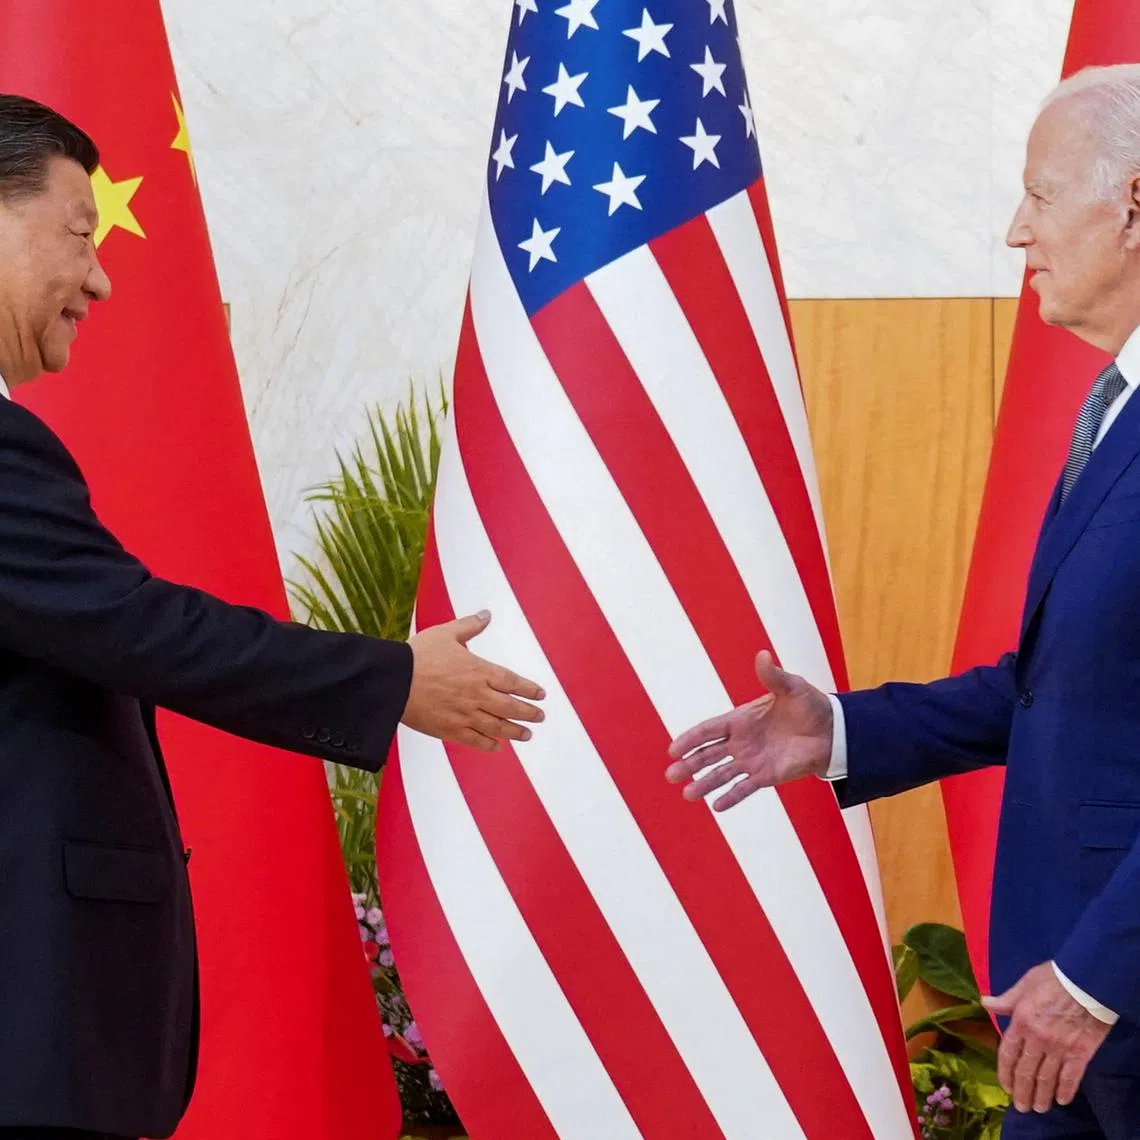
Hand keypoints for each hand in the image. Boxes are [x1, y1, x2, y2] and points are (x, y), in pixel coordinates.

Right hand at [403, 611, 544, 751]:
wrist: (394, 681)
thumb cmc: (418, 655)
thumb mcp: (446, 633)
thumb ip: (469, 626)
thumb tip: (486, 614)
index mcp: (478, 671)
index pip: (512, 682)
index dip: (529, 689)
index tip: (541, 695)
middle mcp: (477, 695)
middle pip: (511, 707)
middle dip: (529, 713)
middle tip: (540, 717)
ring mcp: (465, 715)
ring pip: (498, 727)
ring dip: (515, 732)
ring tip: (527, 735)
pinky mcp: (450, 730)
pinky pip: (476, 741)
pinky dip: (489, 745)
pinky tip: (497, 747)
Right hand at [664, 650, 832, 809]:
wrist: (832, 732)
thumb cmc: (809, 706)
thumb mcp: (792, 687)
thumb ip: (773, 676)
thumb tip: (763, 655)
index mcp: (740, 720)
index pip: (708, 730)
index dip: (690, 739)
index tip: (673, 749)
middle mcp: (740, 742)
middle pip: (708, 755)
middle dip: (689, 765)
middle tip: (671, 775)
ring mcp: (751, 761)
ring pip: (721, 774)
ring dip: (704, 784)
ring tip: (687, 795)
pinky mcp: (766, 776)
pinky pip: (745, 788)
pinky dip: (731, 797)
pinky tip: (717, 806)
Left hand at [984, 963, 1111, 1113]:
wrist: (1086, 982)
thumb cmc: (1053, 979)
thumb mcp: (1024, 984)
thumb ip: (1006, 1000)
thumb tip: (984, 1002)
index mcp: (1021, 1022)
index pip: (1008, 1054)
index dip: (1005, 1073)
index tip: (1006, 1087)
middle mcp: (1037, 1039)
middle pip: (1026, 1071)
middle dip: (1022, 1092)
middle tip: (1021, 1107)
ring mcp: (1059, 1048)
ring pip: (1047, 1078)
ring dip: (1041, 1096)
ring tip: (1038, 1108)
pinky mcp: (1080, 1053)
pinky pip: (1071, 1077)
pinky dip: (1065, 1090)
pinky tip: (1061, 1101)